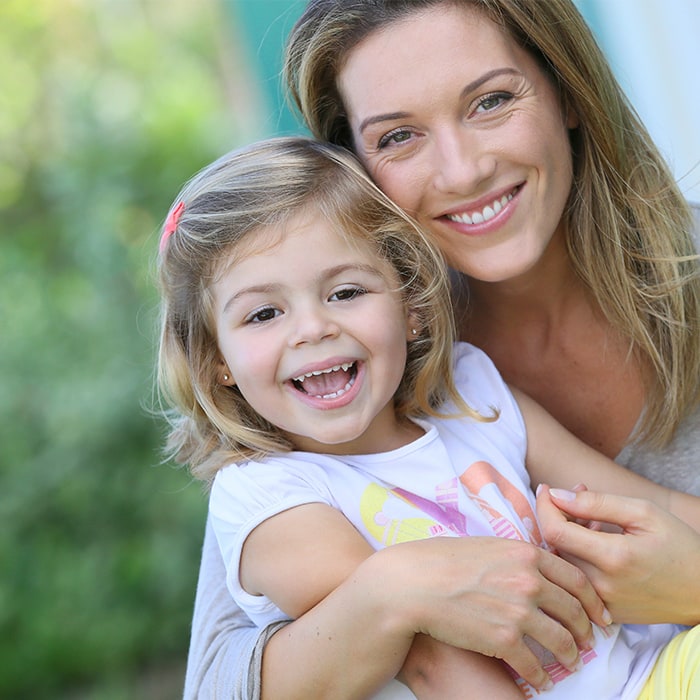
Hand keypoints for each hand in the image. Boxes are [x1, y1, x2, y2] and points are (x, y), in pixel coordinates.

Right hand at [378, 535, 607, 690]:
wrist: (414, 583)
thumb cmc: (443, 560)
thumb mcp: (487, 545)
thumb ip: (517, 556)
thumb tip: (536, 568)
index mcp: (527, 553)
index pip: (576, 578)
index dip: (593, 600)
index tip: (599, 614)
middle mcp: (529, 581)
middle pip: (574, 611)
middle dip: (586, 630)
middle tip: (588, 641)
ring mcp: (519, 611)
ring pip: (562, 641)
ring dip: (569, 656)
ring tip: (570, 662)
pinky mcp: (504, 640)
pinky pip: (535, 665)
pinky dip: (541, 676)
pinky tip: (540, 680)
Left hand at [536, 485, 699, 624]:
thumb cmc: (679, 546)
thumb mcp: (644, 512)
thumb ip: (596, 503)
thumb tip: (557, 495)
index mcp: (613, 557)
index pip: (554, 530)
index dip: (544, 506)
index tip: (546, 488)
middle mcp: (602, 585)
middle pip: (554, 546)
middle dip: (557, 516)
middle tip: (577, 498)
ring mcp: (602, 603)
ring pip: (562, 563)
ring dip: (566, 537)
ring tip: (591, 521)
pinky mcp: (604, 613)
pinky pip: (576, 581)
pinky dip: (577, 557)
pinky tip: (596, 544)